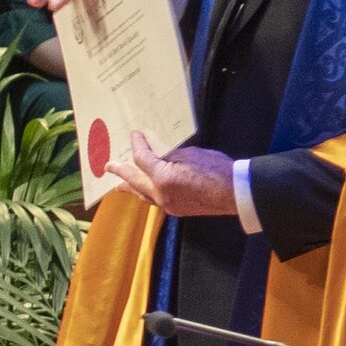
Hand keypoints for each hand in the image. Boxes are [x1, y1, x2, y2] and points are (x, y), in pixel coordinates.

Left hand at [104, 133, 238, 217]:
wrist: (237, 193)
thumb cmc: (217, 169)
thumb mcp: (191, 154)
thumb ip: (170, 156)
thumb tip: (158, 156)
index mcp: (163, 177)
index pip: (142, 159)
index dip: (137, 145)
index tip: (134, 136)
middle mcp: (160, 194)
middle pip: (134, 181)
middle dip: (120, 173)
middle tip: (108, 167)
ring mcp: (168, 204)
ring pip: (143, 194)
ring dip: (130, 187)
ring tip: (118, 184)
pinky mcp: (176, 210)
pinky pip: (154, 200)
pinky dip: (146, 193)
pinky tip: (144, 190)